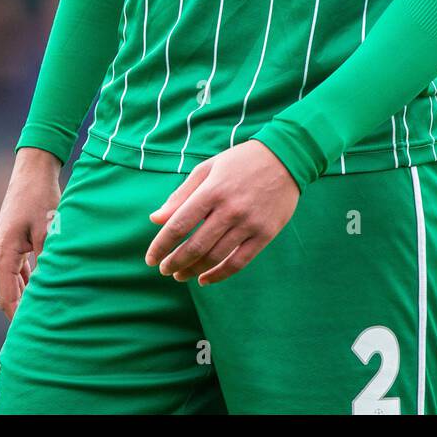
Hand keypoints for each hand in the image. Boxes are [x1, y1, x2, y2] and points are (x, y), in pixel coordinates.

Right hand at [0, 147, 61, 319]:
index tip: (33, 335)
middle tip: (41, 331)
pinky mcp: (12, 242)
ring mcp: (3, 248)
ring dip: (25, 298)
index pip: (7, 298)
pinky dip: (27, 283)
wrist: (33, 170)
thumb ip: (48, 262)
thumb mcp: (49, 231)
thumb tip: (52, 289)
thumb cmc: (41, 198)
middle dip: (22, 313)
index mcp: (3, 254)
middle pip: (7, 294)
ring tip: (43, 316)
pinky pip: (17, 271)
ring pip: (12, 283)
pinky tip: (42, 292)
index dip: (18, 319)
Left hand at [144, 140, 298, 285]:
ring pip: (215, 257)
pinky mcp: (265, 234)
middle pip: (195, 246)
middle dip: (174, 262)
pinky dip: (219, 275)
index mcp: (211, 190)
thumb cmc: (240, 162)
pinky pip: (239, 262)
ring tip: (180, 275)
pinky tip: (205, 279)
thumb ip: (181, 195)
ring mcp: (248, 223)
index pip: (178, 225)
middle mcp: (229, 209)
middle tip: (163, 269)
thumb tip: (156, 219)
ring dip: (193, 270)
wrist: (285, 158)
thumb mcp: (208, 169)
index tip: (150, 258)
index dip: (161, 245)